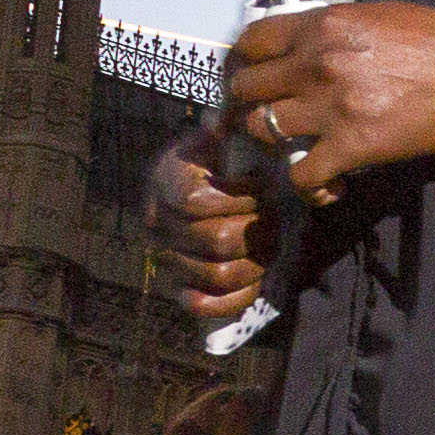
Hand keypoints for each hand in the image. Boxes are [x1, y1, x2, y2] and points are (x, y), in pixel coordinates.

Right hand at [146, 135, 269, 327]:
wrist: (188, 186)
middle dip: (258, 232)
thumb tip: (231, 129)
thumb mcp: (221, 140)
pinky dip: (236, 298)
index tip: (260, 187)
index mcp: (167, 182)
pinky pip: (203, 305)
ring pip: (217, 275)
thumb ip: (231, 134)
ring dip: (255, 264)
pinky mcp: (175, 287)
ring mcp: (165, 257)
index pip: (196, 200)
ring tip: (270, 247)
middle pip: (217, 240)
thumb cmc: (215, 161)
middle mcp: (159, 223)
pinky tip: (255, 281)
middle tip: (276, 221)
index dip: (239, 197)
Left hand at [220, 0, 434, 202]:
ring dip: (274, 139)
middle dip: (252, 100)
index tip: (252, 69)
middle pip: (247, 87)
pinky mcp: (348, 147)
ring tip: (292, 144)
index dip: (245, 58)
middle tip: (266, 109)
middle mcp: (313, 65)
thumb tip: (305, 43)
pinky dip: (309, 186)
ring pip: (263, 129)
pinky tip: (325, 185)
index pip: (253, 40)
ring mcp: (327, 108)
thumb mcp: (371, 16)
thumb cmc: (429, 41)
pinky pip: (302, 176)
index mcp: (319, 27)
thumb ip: (329, 29)